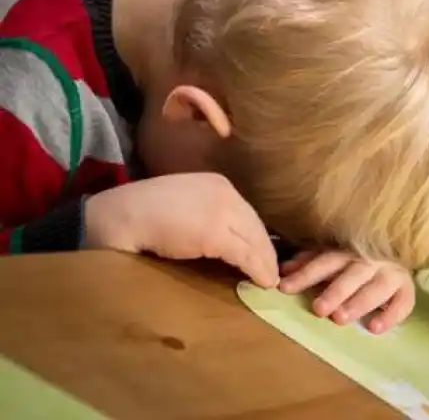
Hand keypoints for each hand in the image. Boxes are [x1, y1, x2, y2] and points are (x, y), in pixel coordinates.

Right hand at [83, 173, 278, 288]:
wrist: (117, 217)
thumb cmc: (140, 217)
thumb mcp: (182, 211)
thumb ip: (205, 219)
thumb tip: (227, 244)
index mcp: (215, 183)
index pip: (246, 213)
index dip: (257, 237)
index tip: (264, 255)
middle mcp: (224, 191)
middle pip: (256, 225)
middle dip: (267, 250)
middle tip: (273, 272)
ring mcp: (221, 209)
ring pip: (255, 239)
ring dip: (265, 263)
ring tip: (269, 281)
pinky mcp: (216, 231)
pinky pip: (246, 254)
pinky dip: (258, 270)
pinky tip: (263, 281)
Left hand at [278, 249, 414, 333]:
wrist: (395, 261)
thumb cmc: (356, 264)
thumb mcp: (333, 260)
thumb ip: (309, 264)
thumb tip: (283, 270)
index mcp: (349, 252)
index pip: (325, 261)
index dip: (306, 274)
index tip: (285, 288)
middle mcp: (371, 260)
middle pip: (353, 274)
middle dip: (335, 290)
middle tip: (318, 309)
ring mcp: (392, 274)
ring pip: (378, 287)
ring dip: (359, 302)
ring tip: (340, 319)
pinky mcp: (407, 290)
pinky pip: (403, 302)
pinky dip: (391, 315)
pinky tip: (375, 329)